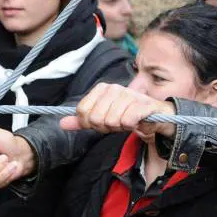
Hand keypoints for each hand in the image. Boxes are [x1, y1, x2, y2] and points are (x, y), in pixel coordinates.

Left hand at [60, 83, 175, 137]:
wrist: (155, 117)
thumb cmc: (127, 115)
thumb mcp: (102, 118)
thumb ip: (82, 121)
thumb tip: (62, 123)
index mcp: (102, 89)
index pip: (82, 111)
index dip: (90, 123)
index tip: (102, 122)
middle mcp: (114, 88)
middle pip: (95, 118)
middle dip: (105, 127)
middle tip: (116, 123)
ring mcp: (128, 95)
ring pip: (111, 121)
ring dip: (119, 127)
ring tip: (126, 122)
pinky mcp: (142, 104)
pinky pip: (126, 121)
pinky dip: (130, 126)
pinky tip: (136, 121)